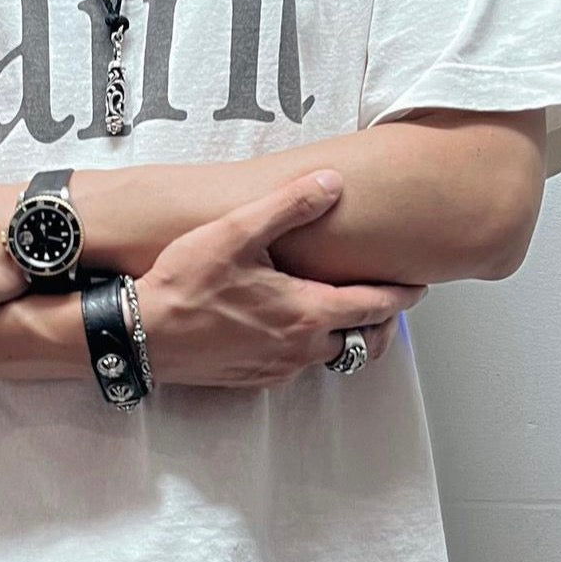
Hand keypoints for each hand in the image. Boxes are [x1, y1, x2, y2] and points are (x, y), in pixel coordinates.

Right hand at [132, 169, 427, 387]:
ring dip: (342, 336)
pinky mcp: (253, 379)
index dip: (402, 295)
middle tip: (390, 303)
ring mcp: (277, 369)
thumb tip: (332, 183)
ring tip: (342, 311)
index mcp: (307, 312)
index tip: (418, 286)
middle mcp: (299, 348)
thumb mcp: (237, 231)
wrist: (142, 334)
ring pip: (329, 355)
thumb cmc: (185, 285)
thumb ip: (290, 205)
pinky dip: (306, 348)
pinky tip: (291, 327)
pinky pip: (295, 366)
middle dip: (381, 323)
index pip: (375, 307)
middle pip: (363, 341)